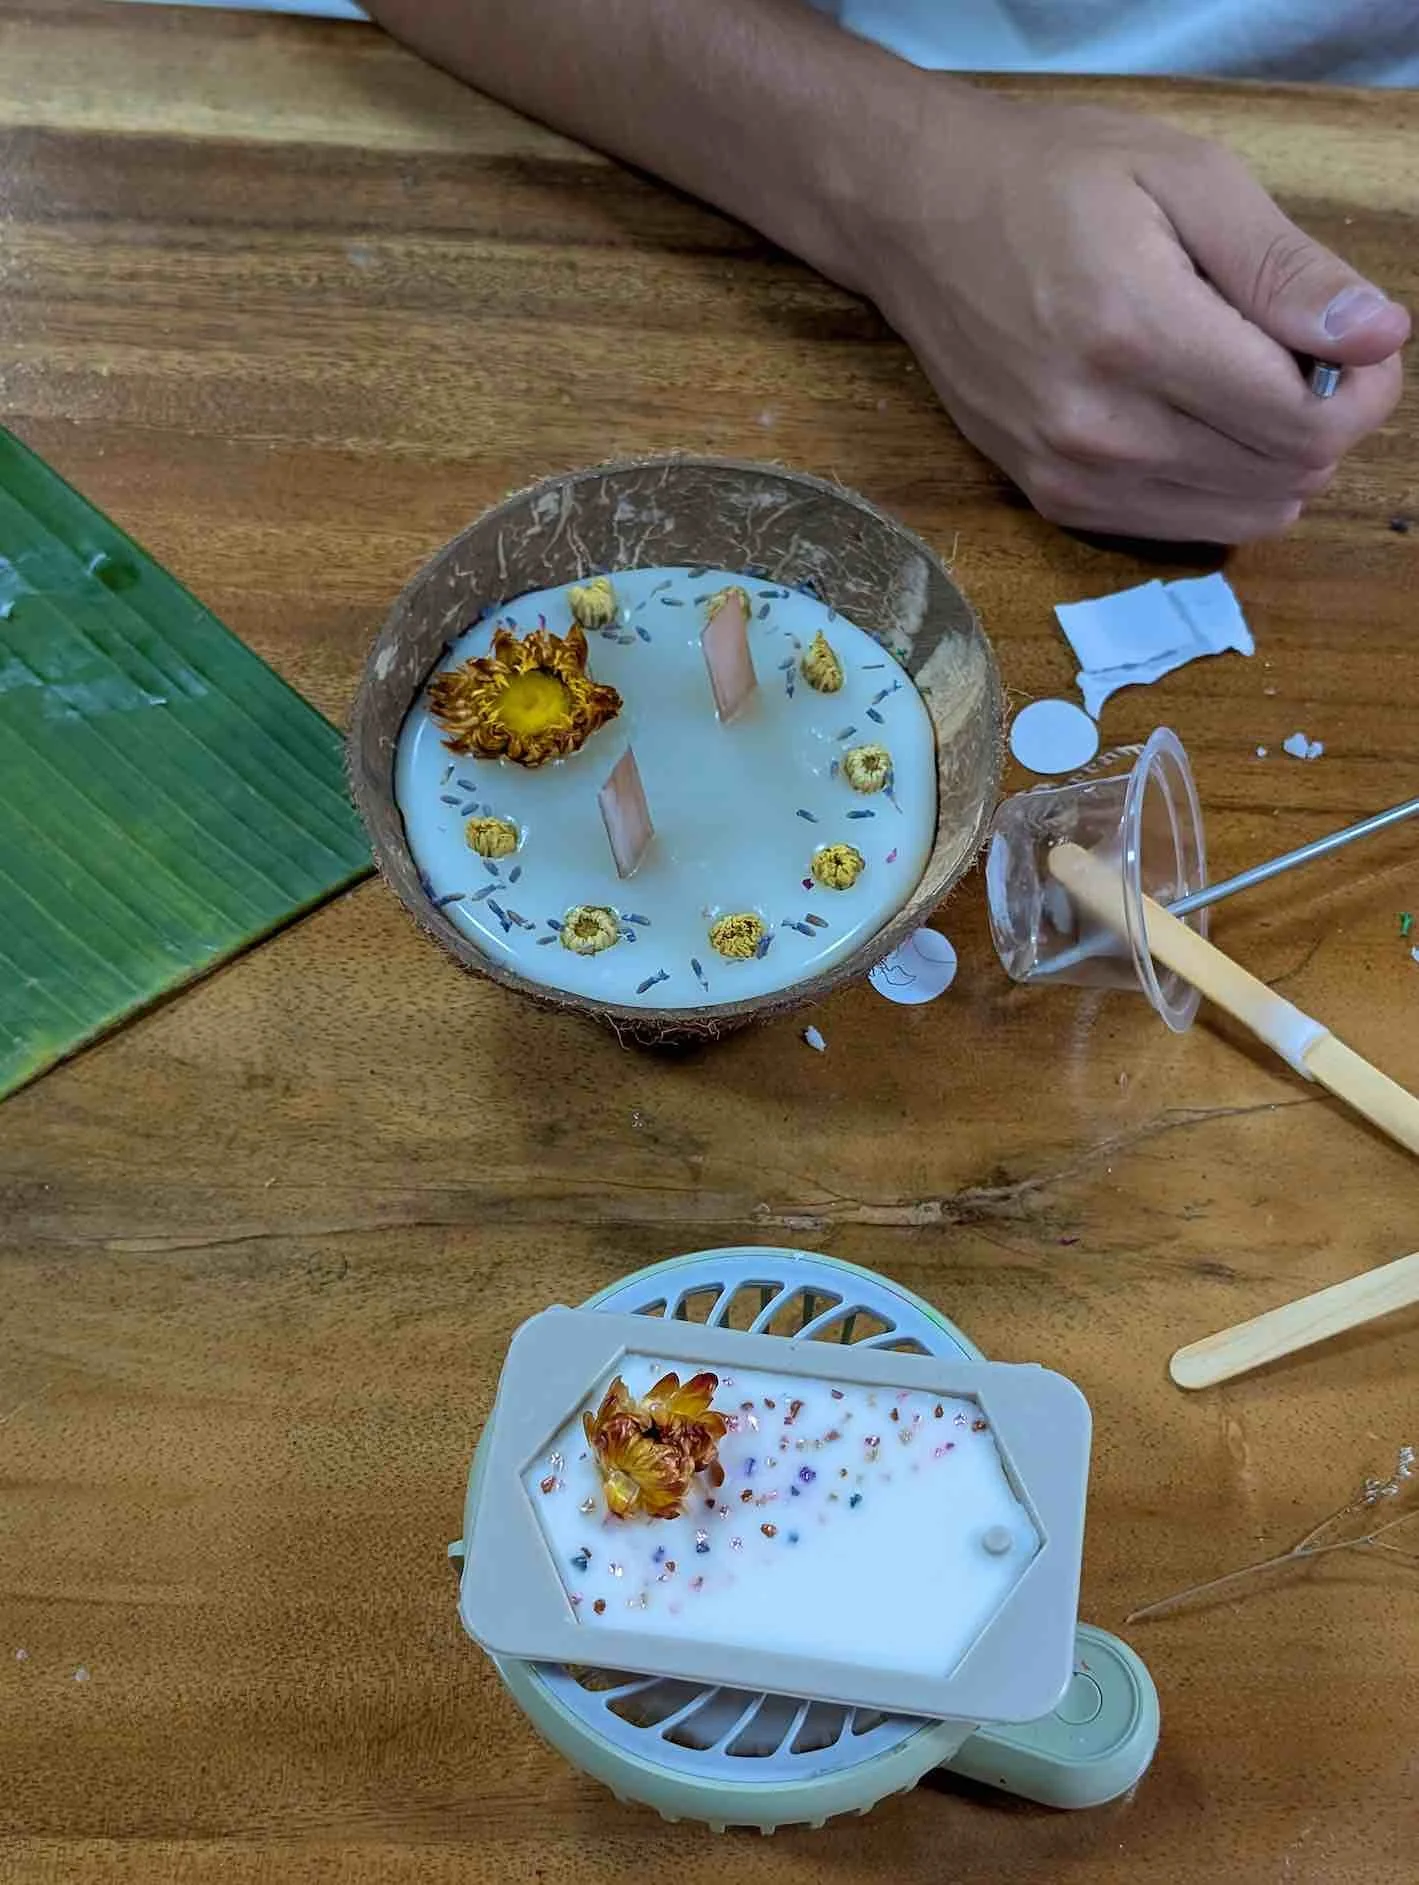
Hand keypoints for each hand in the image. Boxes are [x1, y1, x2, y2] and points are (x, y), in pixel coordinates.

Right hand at [865, 94, 1409, 541]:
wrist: (918, 222)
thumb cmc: (1051, 180)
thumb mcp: (1185, 177)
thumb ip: (1283, 267)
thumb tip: (1378, 337)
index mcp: (1138, 336)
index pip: (1305, 425)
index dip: (1365, 392)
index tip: (1360, 345)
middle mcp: (1101, 429)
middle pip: (1284, 479)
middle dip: (1326, 422)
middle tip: (1304, 355)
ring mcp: (1072, 477)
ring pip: (1242, 518)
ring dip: (1277, 461)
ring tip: (1248, 385)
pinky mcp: (1053, 500)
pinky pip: (1183, 527)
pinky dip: (1221, 485)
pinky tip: (1200, 419)